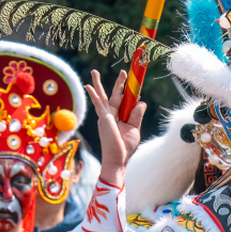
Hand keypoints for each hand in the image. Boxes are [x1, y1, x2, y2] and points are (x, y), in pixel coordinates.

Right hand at [84, 69, 145, 189]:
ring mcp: (106, 116)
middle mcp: (111, 115)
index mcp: (119, 117)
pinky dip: (94, 95)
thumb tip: (141, 101)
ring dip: (99, 84)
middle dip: (118, 83)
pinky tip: (88, 87)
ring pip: (103, 97)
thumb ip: (137, 115)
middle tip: (123, 72)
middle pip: (114, 95)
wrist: (118, 159)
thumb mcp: (134, 129)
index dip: (130, 92)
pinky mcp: (104, 118)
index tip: (135, 84)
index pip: (125, 101)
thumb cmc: (125, 147)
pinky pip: (98, 104)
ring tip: (94, 72)